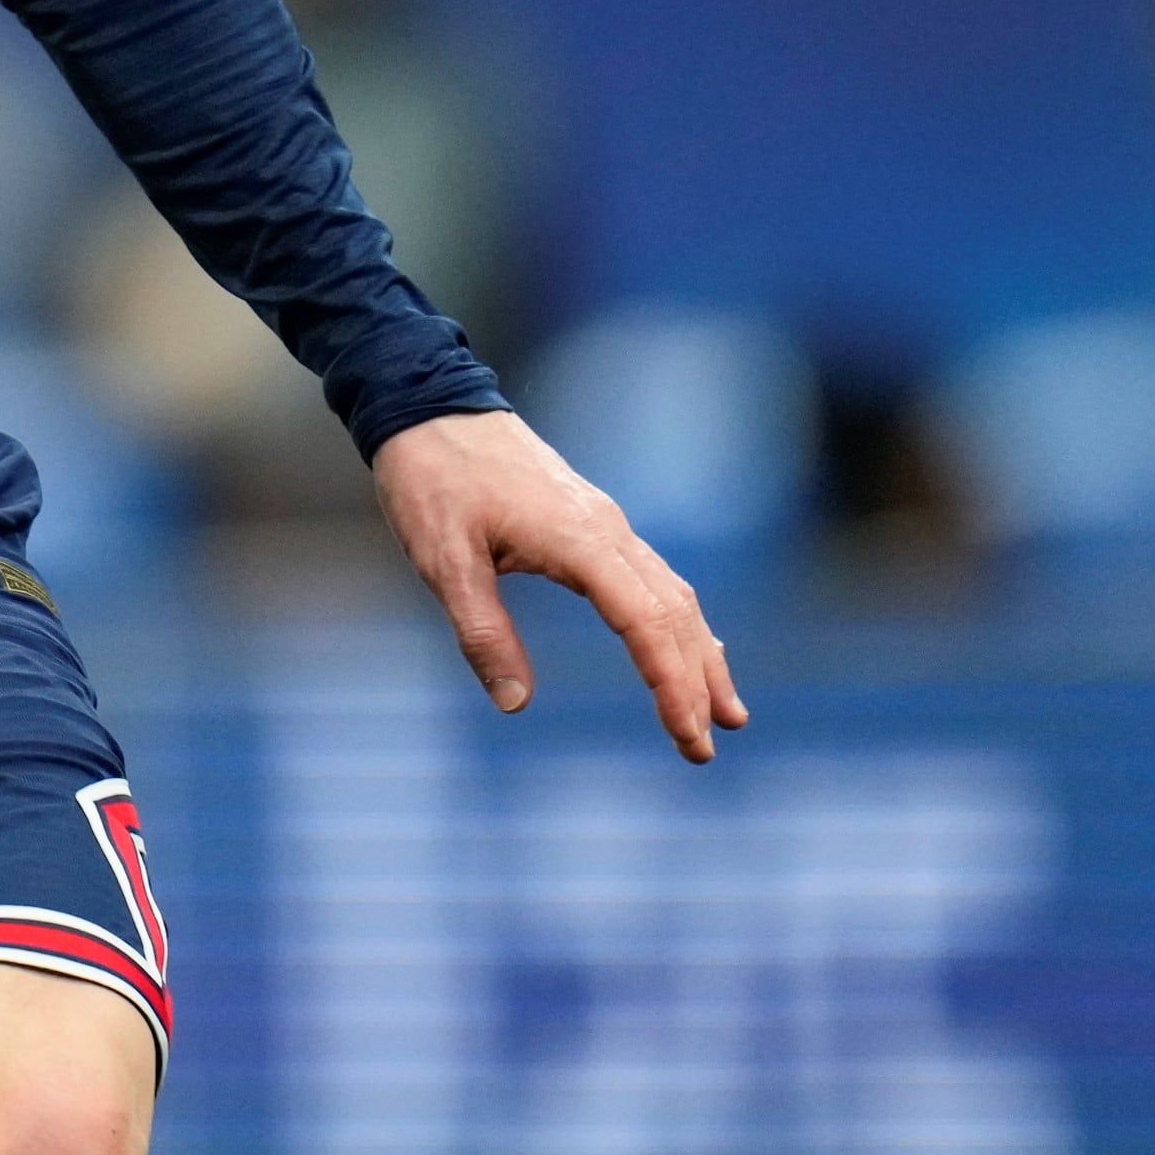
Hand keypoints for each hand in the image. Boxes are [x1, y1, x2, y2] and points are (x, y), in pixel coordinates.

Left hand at [374, 408, 748, 761]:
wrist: (428, 404)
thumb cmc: (431, 479)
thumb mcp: (443, 560)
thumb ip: (481, 631)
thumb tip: (515, 702)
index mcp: (578, 539)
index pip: (646, 623)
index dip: (672, 685)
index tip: (689, 737)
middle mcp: (607, 529)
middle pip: (674, 614)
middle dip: (696, 683)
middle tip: (704, 750)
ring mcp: (604, 522)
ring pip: (673, 594)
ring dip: (699, 655)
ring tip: (725, 712)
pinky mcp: (592, 519)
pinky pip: (653, 577)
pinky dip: (678, 621)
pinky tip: (687, 646)